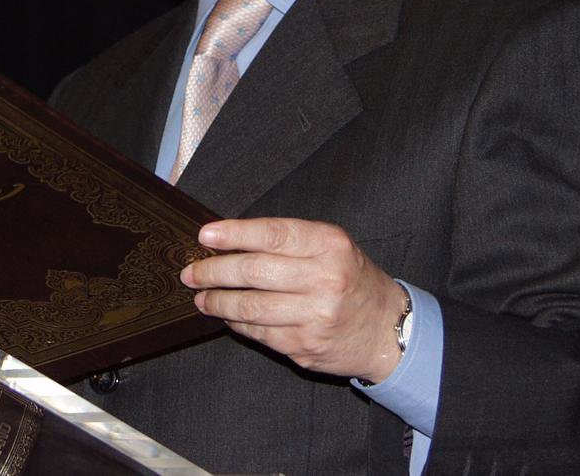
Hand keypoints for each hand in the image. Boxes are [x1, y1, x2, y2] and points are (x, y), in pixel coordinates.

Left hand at [179, 217, 408, 383]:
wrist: (388, 328)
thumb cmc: (352, 279)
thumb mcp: (332, 246)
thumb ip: (288, 242)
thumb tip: (229, 243)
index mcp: (330, 245)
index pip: (273, 235)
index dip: (234, 234)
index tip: (205, 236)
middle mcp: (324, 279)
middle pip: (255, 272)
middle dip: (215, 271)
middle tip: (191, 272)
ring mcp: (315, 316)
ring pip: (251, 307)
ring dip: (218, 301)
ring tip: (201, 297)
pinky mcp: (305, 346)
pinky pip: (259, 333)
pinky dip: (237, 323)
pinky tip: (227, 316)